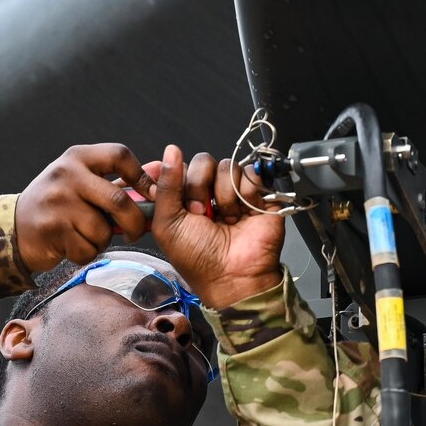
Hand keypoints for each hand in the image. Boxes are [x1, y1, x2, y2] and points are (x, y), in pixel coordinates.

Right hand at [14, 143, 156, 273]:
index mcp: (77, 157)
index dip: (142, 176)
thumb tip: (158, 176)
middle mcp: (66, 174)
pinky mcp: (52, 228)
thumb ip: (117, 181)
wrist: (15, 228)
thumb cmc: (59, 206)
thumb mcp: (82, 182)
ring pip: (103, 229)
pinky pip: (87, 248)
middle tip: (135, 232)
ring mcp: (57, 201)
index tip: (152, 195)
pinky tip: (72, 245)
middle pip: (119, 200)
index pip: (119, 155)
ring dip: (103, 241)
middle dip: (134, 222)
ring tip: (87, 235)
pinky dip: (87, 253)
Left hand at [145, 144, 285, 307]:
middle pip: (204, 162)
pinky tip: (245, 213)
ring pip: (227, 166)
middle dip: (199, 185)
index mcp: (185, 198)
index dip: (179, 176)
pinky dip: (246, 192)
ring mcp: (235, 193)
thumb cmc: (197, 257)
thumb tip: (171, 149)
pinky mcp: (259, 195)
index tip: (180, 200)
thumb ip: (165, 185)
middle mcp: (210, 193)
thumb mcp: (167, 223)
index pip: (181, 166)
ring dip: (224, 194)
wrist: (233, 276)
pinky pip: (251, 174)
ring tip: (227, 218)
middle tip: (201, 212)